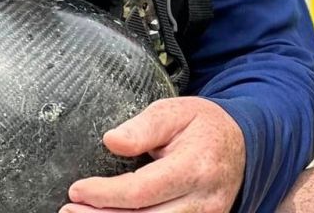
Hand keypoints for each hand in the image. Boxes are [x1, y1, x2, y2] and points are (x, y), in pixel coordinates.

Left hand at [62, 96, 245, 212]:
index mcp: (197, 166)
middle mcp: (202, 202)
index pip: (142, 191)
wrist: (245, 148)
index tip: (77, 189)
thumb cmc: (205, 128)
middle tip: (68, 210)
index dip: (104, 195)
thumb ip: (145, 125)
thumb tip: (112, 140)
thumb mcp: (179, 111)